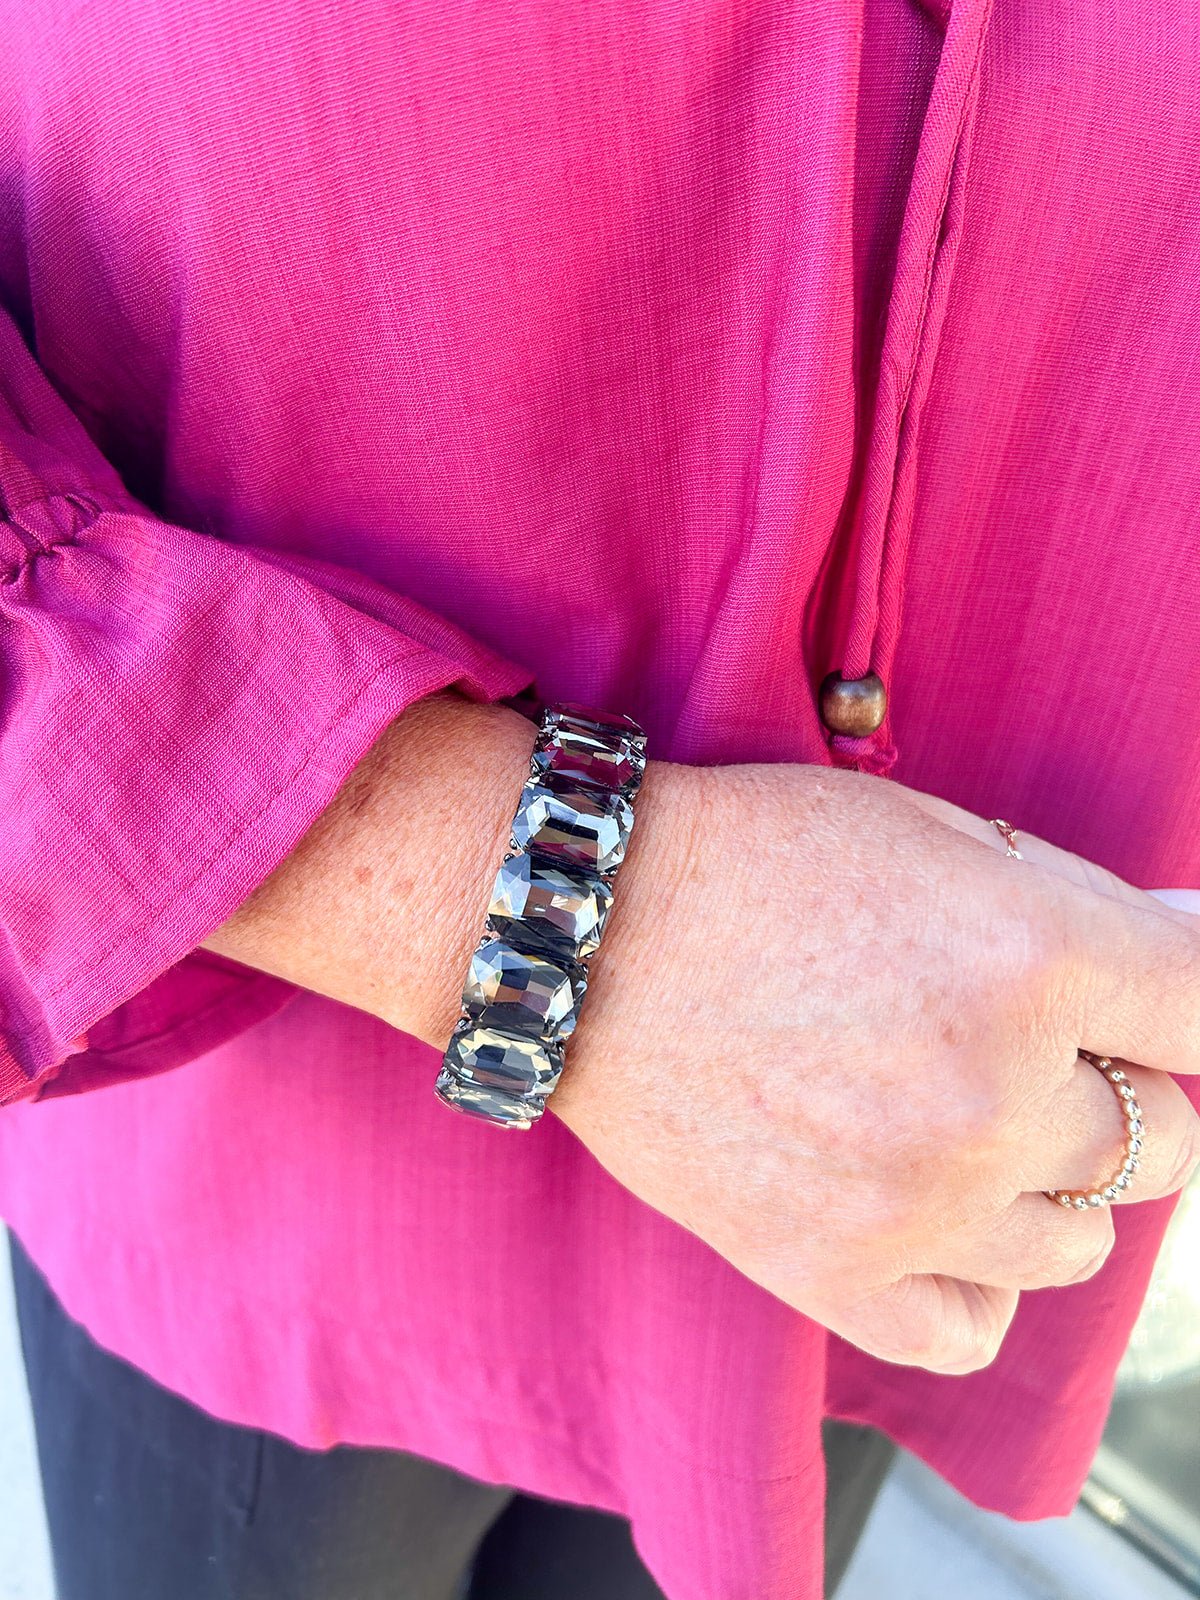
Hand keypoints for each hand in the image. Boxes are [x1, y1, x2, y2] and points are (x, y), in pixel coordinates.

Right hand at [551, 758, 1199, 1373]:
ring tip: (967, 1126)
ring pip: (1081, 1243)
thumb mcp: (931, 836)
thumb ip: (1081, 902)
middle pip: (1163, 1143)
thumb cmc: (755, 862)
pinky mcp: (833, 1272)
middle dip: (1119, 1091)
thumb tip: (1187, 945)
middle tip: (1038, 1053)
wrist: (590, 933)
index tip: (1159, 1012)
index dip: (1193, 1011)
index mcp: (1032, 961)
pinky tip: (940, 1223)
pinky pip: (973, 1329)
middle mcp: (993, 1095)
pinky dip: (979, 1283)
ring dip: (1051, 1184)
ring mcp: (916, 1200)